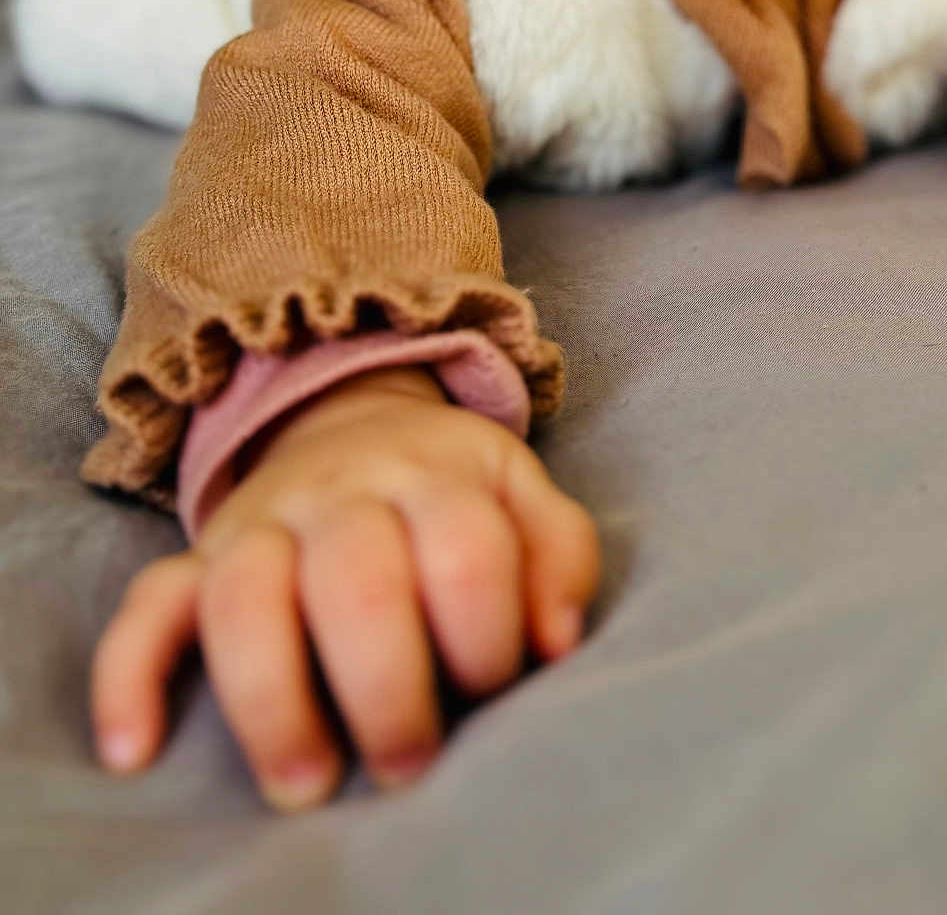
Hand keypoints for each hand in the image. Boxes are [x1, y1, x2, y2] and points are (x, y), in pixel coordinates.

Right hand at [89, 365, 600, 812]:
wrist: (353, 422)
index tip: (491, 689)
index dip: (486, 636)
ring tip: (306, 784)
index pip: (463, 551)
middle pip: (355, 581)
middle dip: (387, 690)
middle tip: (409, 763)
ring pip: (243, 597)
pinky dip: (129, 675)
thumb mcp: (522, 496)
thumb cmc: (452, 494)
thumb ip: (558, 556)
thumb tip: (556, 641)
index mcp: (433, 473)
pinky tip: (134, 750)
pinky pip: (148, 606)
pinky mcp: (199, 558)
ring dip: (272, 700)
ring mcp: (261, 521)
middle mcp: (340, 490)